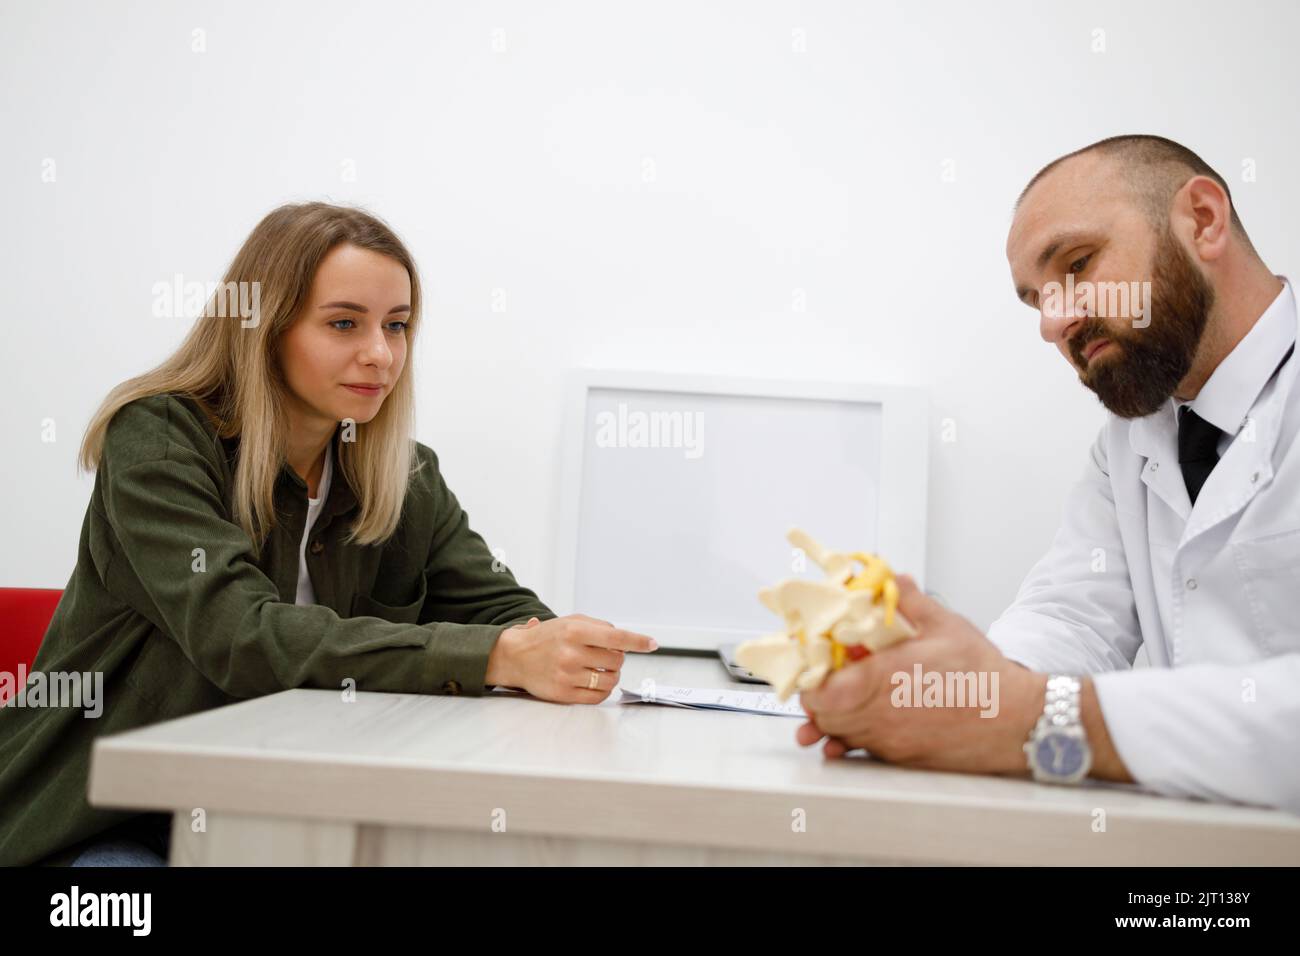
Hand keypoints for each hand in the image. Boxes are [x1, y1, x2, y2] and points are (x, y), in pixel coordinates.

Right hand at [485, 614, 657, 703]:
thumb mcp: (570, 621)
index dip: (637, 641)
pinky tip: (594, 681)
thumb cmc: (547, 638)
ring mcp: (567, 675)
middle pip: (616, 660)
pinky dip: (602, 689)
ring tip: (599, 668)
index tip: (652, 644)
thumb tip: (626, 640)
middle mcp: (571, 653)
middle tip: (604, 655)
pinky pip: (598, 696)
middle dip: (616, 658)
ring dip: (611, 674)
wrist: (514, 656)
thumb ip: (599, 627)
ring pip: (610, 680)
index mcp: (575, 631)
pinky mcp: (564, 694)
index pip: (616, 637)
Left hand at [795, 575, 1044, 774]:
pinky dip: (849, 737)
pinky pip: (859, 749)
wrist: (1017, 720)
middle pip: (823, 712)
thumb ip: (909, 600)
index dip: (811, 675)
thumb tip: (889, 578)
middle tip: (821, 674)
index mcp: (887, 677)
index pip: (824, 687)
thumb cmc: (984, 676)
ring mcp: (890, 739)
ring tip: (835, 696)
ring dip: (830, 716)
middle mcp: (882, 714)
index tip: (812, 660)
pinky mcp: (899, 756)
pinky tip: (852, 727)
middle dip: (815, 692)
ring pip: (838, 732)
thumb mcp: (946, 625)